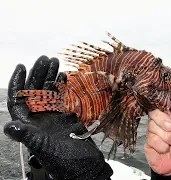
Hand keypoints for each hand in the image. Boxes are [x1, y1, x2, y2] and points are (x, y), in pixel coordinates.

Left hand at [3, 56, 112, 179]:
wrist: (86, 167)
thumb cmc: (65, 161)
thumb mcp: (44, 148)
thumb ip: (28, 136)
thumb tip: (8, 126)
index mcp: (29, 126)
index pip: (18, 101)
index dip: (18, 83)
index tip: (22, 66)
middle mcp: (38, 119)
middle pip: (34, 92)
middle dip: (38, 74)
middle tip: (45, 59)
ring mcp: (52, 117)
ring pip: (48, 92)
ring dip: (50, 77)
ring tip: (54, 62)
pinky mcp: (64, 117)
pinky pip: (61, 98)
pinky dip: (62, 86)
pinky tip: (64, 76)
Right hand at [144, 109, 170, 175]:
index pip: (163, 106)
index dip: (165, 111)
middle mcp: (160, 122)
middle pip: (154, 113)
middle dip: (163, 122)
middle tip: (170, 129)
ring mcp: (153, 131)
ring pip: (153, 127)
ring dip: (166, 138)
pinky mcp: (148, 141)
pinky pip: (152, 139)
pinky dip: (161, 146)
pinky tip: (164, 150)